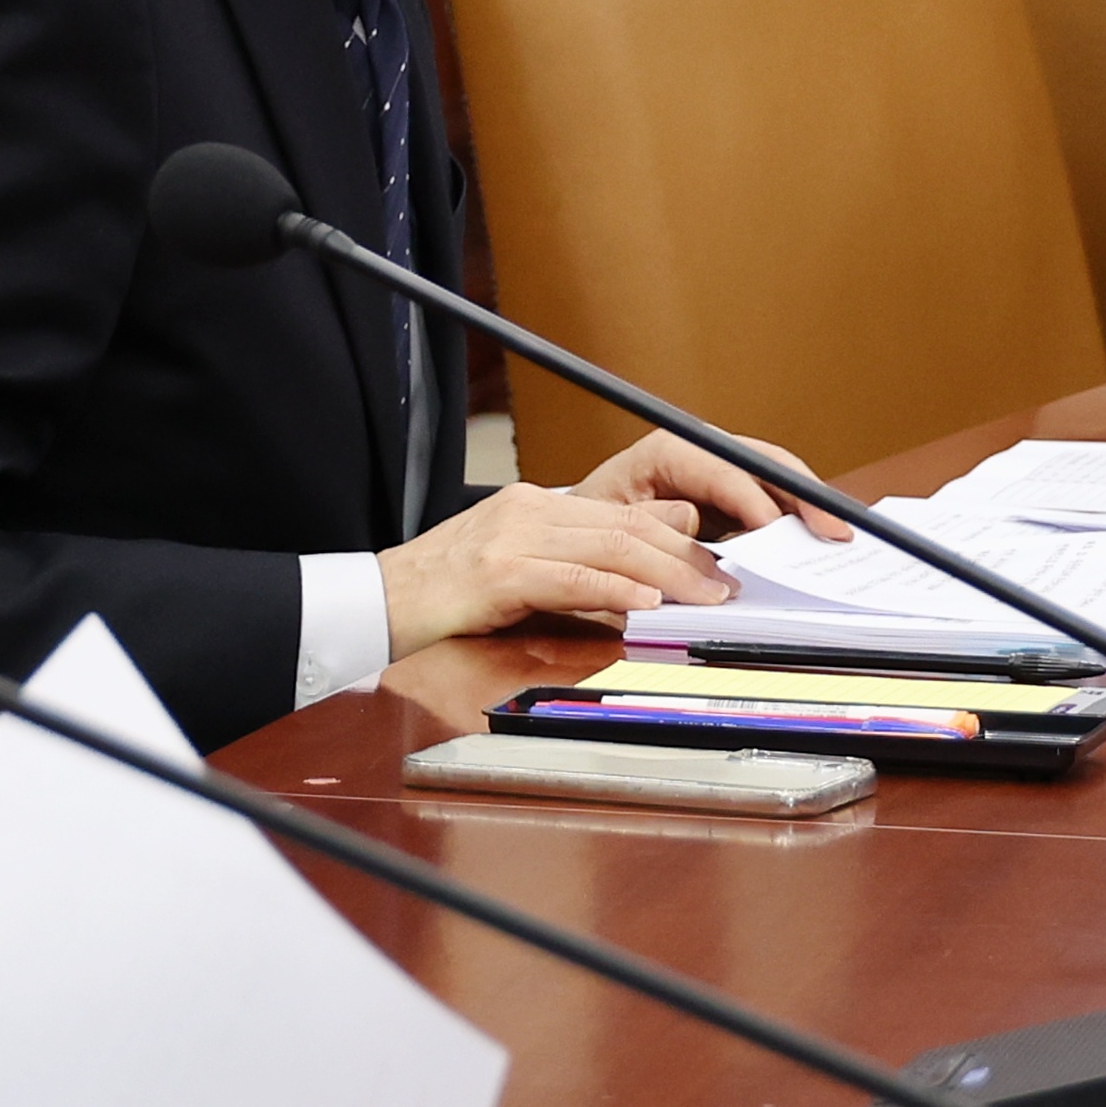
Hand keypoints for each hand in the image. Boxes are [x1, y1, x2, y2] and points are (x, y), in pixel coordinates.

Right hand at [375, 428, 847, 657]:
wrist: (377, 600)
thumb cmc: (445, 595)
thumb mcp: (519, 567)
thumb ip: (577, 559)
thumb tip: (644, 563)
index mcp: (536, 505)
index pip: (624, 515)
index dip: (678, 538)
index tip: (717, 566)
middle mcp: (529, 509)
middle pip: (627, 525)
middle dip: (687, 556)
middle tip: (728, 586)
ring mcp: (513, 536)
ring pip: (610, 546)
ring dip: (667, 574)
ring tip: (705, 598)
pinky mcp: (499, 571)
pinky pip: (572, 576)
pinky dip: (616, 588)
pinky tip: (646, 602)